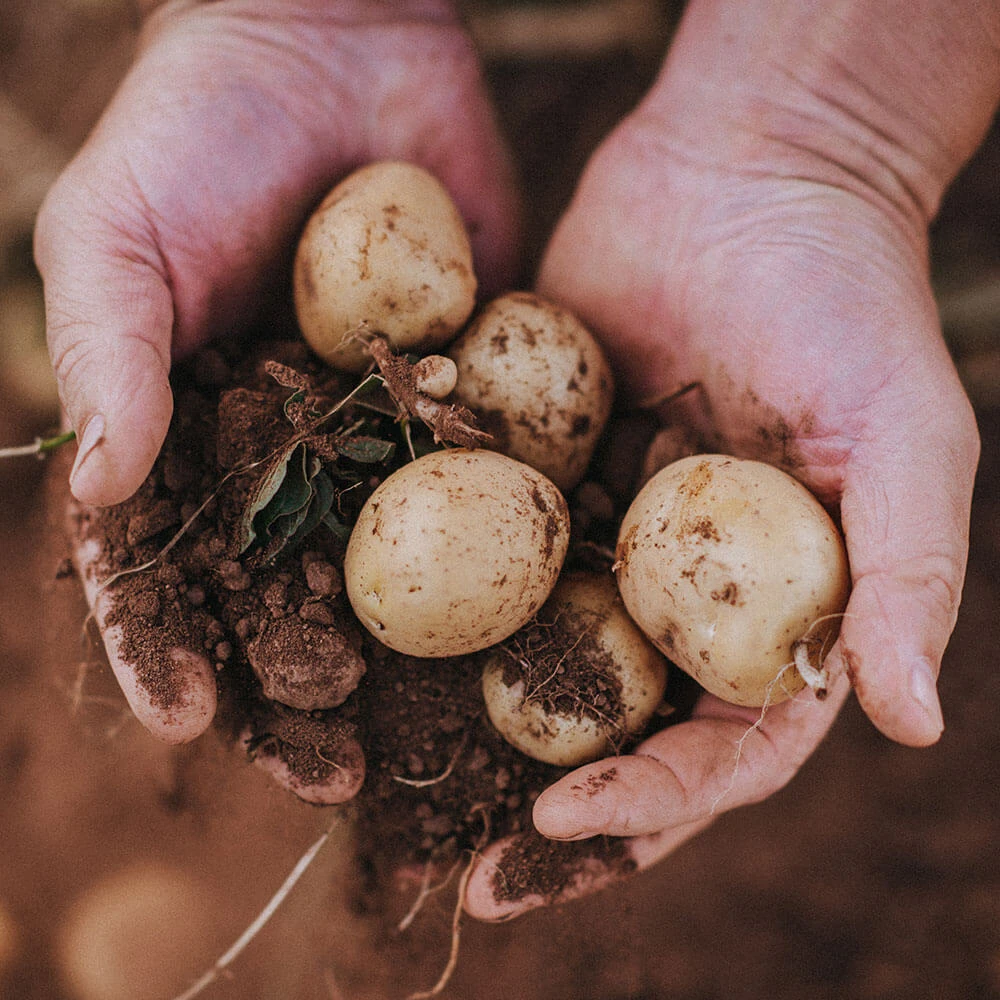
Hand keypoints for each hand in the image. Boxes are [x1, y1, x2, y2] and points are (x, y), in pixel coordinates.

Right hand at [42, 0, 519, 783]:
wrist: (339, 42)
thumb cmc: (197, 127)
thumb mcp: (118, 232)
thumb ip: (109, 360)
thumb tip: (97, 491)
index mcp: (188, 437)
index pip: (167, 570)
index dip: (169, 648)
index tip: (187, 720)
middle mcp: (286, 459)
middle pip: (287, 601)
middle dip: (300, 690)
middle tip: (330, 773)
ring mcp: (383, 440)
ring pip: (395, 576)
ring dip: (408, 666)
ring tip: (427, 745)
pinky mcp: (471, 403)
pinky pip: (488, 493)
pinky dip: (504, 565)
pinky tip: (529, 631)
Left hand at [465, 0, 994, 918]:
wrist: (746, 172)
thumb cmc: (845, 299)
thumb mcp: (907, 436)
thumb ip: (911, 577)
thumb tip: (916, 724)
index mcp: (770, 614)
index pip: (721, 747)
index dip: (652, 801)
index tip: (560, 824)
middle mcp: (678, 595)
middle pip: (614, 729)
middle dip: (548, 812)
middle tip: (459, 876)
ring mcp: (598, 536)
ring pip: (531, 656)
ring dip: (471, 728)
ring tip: (396, 789)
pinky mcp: (531, 472)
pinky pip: (477, 550)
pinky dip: (433, 600)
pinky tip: (362, 644)